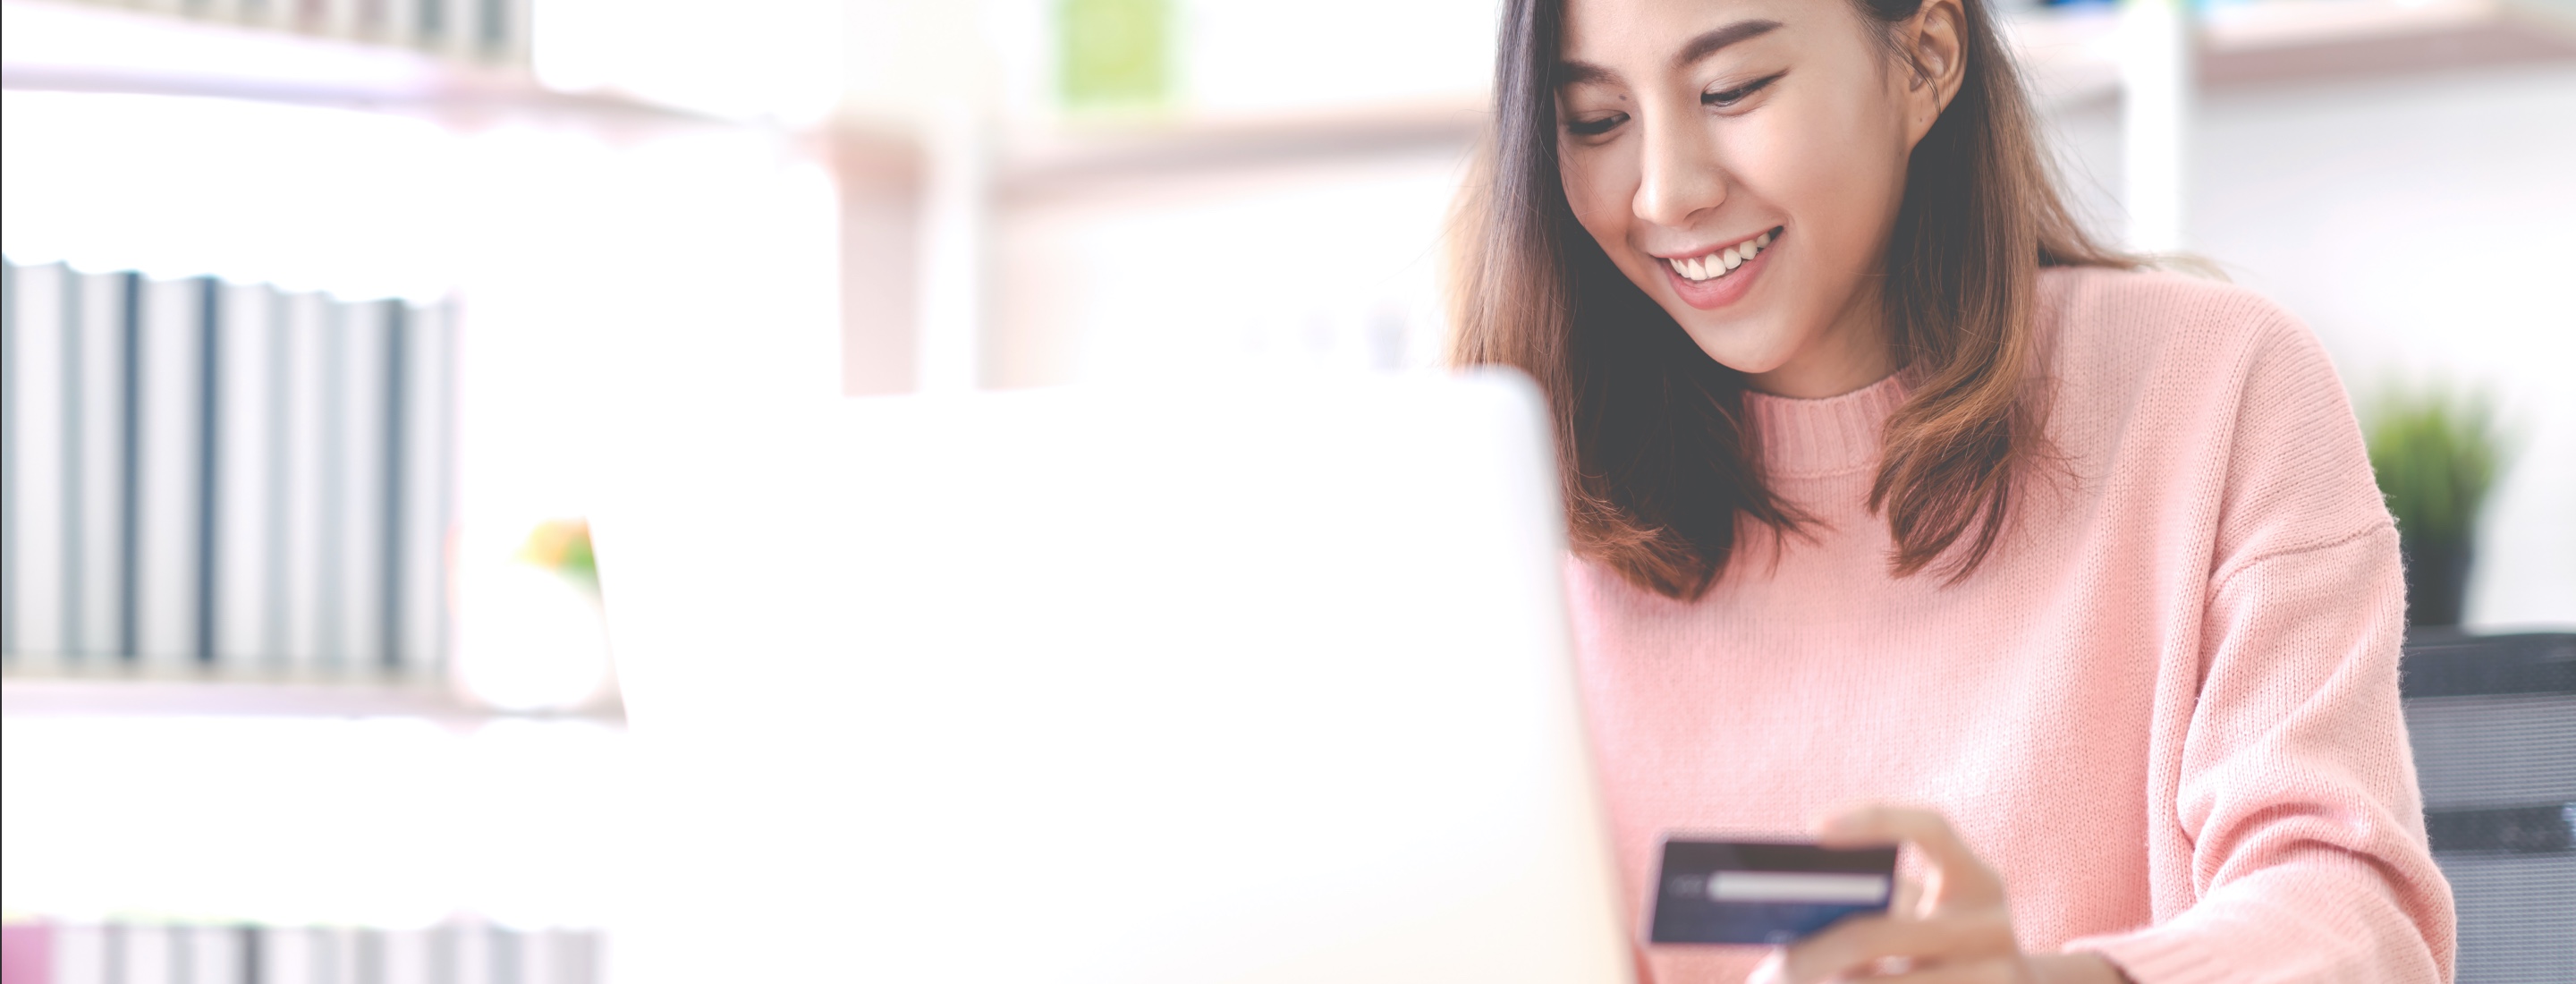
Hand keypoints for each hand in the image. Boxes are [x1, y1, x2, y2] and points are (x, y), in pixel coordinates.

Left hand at [1745, 805, 2129, 983]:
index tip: (1813, 829)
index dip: (1876, 821)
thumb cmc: (1937, 944)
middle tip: (1773, 967)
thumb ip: (1872, 907)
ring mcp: (1995, 974)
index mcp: (1977, 880)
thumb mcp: (1919, 918)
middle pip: (1878, 934)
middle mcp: (1992, 925)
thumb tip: (1789, 919)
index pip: (1931, 828)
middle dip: (1814, 954)